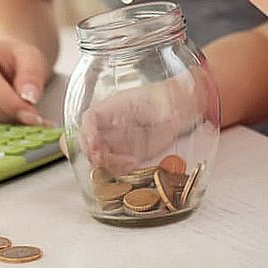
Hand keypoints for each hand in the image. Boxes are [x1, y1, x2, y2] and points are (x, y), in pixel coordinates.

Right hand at [0, 35, 52, 125]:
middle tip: (27, 117)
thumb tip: (29, 97)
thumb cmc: (14, 59)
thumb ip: (32, 74)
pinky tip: (1, 114)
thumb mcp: (31, 58)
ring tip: (16, 113)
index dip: (7, 100)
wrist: (1, 64)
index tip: (29, 113)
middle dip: (4, 113)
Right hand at [71, 78, 207, 174]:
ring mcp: (117, 140)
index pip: (91, 117)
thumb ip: (170, 106)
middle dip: (88, 152)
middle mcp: (111, 124)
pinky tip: (133, 167)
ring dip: (106, 165)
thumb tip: (173, 112)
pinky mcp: (125, 154)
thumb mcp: (171, 99)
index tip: (94, 144)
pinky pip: (112, 166)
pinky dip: (117, 170)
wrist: (182, 108)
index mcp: (116, 105)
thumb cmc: (173, 97)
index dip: (87, 131)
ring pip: (97, 156)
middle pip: (85, 139)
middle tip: (103, 160)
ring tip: (128, 164)